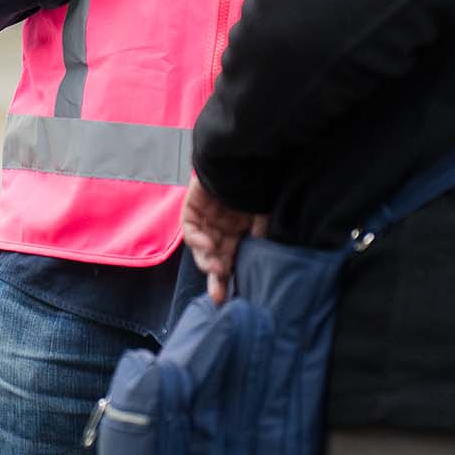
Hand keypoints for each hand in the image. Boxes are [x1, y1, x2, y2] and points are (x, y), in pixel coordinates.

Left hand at [181, 179, 260, 304]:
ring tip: (217, 269)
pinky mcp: (193, 207)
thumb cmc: (256, 183)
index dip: (230, 278)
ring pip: (201, 247)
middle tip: (219, 295)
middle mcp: (221, 227)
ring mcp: (206, 218)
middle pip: (215, 258)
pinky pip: (190, 227)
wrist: (241, 155)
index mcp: (239, 231)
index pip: (232, 259)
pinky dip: (197, 238)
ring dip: (207, 260)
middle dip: (216, 278)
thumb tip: (257, 260)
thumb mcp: (263, 214)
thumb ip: (259, 235)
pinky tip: (209, 244)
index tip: (230, 299)